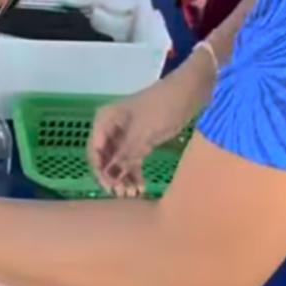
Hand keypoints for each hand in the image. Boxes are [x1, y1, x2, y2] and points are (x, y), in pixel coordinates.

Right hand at [88, 55, 215, 196]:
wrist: (191, 90)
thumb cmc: (163, 107)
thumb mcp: (143, 134)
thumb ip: (125, 157)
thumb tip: (109, 178)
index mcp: (105, 120)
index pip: (94, 151)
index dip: (101, 172)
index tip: (111, 188)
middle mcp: (112, 127)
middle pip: (105, 157)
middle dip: (112, 177)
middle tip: (124, 195)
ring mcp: (127, 133)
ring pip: (119, 160)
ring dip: (124, 177)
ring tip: (134, 194)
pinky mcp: (141, 138)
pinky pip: (132, 158)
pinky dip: (135, 172)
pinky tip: (141, 186)